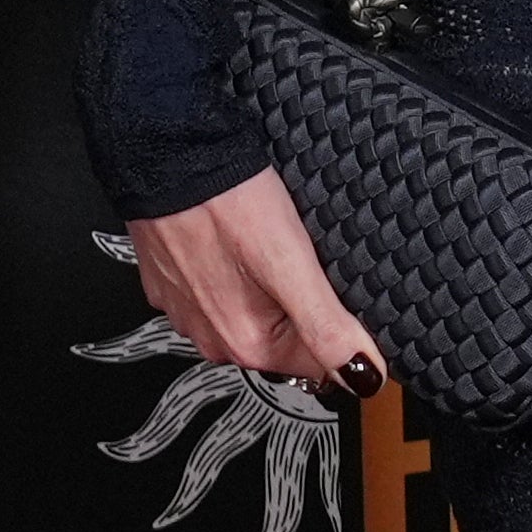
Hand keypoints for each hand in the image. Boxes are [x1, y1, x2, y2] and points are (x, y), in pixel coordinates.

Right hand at [129, 166, 385, 392]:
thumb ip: (327, 325)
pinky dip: (241, 268)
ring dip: (273, 284)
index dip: (341, 329)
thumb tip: (364, 375)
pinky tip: (246, 238)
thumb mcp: (291, 263)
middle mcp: (211, 337)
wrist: (167, 156)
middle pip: (285, 336)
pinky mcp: (175, 282)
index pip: (316, 363)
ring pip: (254, 309)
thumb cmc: (227, 203)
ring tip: (277, 242)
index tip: (347, 293)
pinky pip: (223, 287)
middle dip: (306, 304)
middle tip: (310, 258)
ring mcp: (189, 309)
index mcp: (244, 343)